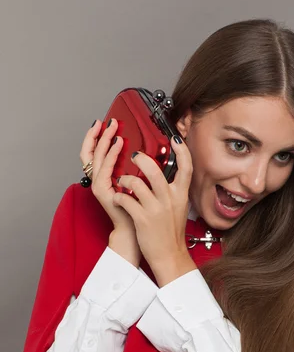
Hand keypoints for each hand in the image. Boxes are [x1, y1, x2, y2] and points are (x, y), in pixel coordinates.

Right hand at [79, 119, 140, 265]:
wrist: (137, 230)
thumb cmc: (139, 209)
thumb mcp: (137, 182)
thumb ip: (135, 167)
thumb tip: (143, 150)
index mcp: (105, 177)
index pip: (96, 152)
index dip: (97, 137)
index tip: (105, 123)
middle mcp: (98, 180)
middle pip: (91, 152)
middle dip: (98, 134)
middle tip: (107, 121)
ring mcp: (98, 186)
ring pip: (97, 157)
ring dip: (105, 141)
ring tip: (113, 129)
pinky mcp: (102, 192)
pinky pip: (105, 169)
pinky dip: (111, 155)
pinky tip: (118, 145)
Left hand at [112, 136, 196, 285]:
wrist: (169, 255)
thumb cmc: (171, 232)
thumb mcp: (179, 208)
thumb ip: (174, 191)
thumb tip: (169, 174)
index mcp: (180, 195)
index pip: (186, 168)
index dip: (182, 151)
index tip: (175, 139)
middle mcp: (169, 200)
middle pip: (155, 171)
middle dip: (142, 160)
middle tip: (135, 156)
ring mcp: (155, 210)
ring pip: (136, 183)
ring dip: (125, 179)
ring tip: (122, 181)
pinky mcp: (142, 220)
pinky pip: (125, 200)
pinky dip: (118, 198)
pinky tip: (118, 200)